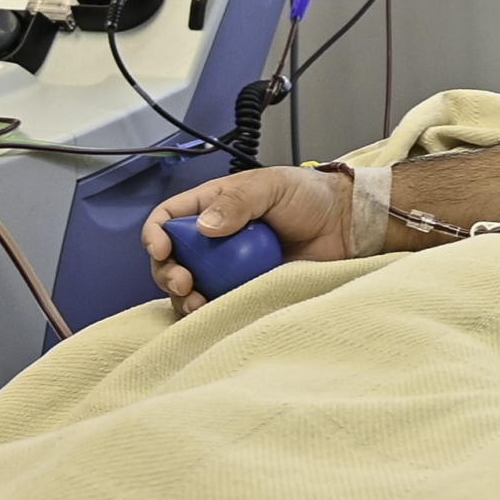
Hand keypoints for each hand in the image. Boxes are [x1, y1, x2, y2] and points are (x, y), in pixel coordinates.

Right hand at [142, 166, 352, 315]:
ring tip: (196, 302)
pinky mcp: (245, 290)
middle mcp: (213, 239)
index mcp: (212, 206)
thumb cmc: (309, 197)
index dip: (155, 233)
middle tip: (183, 281)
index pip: (168, 218)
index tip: (161, 248)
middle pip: (171, 259)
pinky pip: (218, 303)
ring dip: (183, 298)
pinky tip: (211, 312)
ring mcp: (227, 267)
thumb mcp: (271, 186)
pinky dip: (208, 311)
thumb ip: (238, 202)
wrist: (344, 225)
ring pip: (189, 287)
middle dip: (167, 273)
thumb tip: (205, 228)